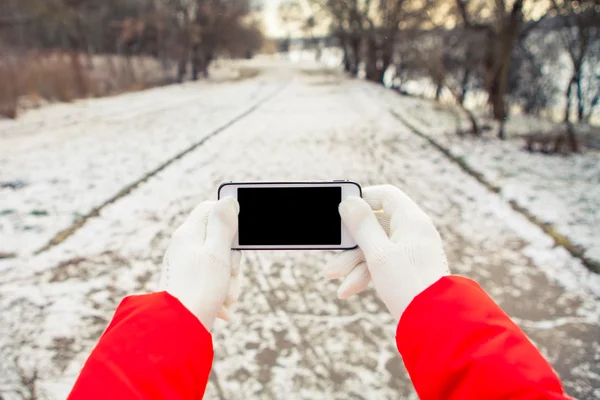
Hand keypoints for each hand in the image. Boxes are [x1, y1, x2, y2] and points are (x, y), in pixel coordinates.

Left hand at [160, 198, 241, 329]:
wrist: (178, 332)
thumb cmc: (198, 291)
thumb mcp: (216, 253)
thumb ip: (222, 225)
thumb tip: (227, 199)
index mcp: (188, 235)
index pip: (210, 210)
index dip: (229, 219)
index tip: (239, 237)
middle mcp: (184, 249)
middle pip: (218, 239)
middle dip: (233, 258)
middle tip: (231, 272)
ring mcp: (186, 268)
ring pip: (218, 263)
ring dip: (229, 280)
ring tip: (226, 296)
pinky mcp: (190, 287)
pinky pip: (212, 282)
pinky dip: (221, 293)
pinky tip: (222, 308)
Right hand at [326, 185, 449, 321]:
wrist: (433, 325)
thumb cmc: (408, 286)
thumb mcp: (378, 254)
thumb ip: (362, 226)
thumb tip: (349, 202)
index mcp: (411, 221)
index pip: (385, 196)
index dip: (362, 199)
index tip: (342, 211)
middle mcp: (413, 232)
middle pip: (376, 225)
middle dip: (351, 242)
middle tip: (333, 250)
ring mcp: (411, 251)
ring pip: (376, 247)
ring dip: (353, 262)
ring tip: (333, 276)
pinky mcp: (407, 269)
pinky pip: (382, 263)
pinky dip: (365, 273)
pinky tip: (348, 289)